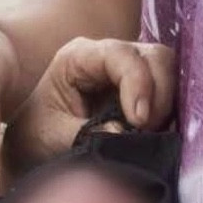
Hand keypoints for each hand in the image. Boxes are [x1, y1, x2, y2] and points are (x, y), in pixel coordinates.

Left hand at [3, 38, 174, 176]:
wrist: (35, 146)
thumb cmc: (37, 137)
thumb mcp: (53, 136)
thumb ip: (87, 134)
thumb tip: (124, 133)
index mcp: (79, 57)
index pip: (121, 55)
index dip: (138, 83)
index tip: (139, 120)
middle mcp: (107, 56)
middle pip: (154, 56)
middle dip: (159, 94)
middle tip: (147, 130)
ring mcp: (127, 71)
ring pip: (167, 71)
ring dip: (166, 103)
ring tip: (150, 133)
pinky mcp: (140, 91)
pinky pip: (167, 92)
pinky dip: (168, 112)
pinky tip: (156, 133)